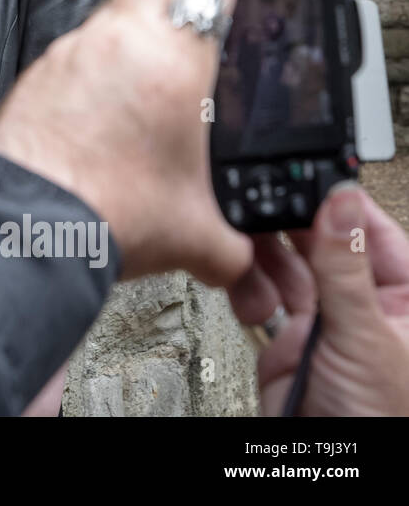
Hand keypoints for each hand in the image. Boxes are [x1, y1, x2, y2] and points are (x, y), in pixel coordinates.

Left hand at [0, 0, 265, 287]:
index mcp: (171, 60)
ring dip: (146, 6)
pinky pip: (81, 43)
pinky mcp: (41, 72)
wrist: (27, 229)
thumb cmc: (101, 215)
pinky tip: (116, 90)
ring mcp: (72, 51)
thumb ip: (232, 237)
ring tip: (167, 41)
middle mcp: (117, 40)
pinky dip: (106, 51)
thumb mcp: (196, 231)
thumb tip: (239, 253)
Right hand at [229, 187, 408, 415]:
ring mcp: (327, 318)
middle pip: (325, 241)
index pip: (373, 231)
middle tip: (262, 197)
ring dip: (266, 253)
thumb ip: (346, 265)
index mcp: (407, 295)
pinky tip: (243, 276)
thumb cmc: (385, 417)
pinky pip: (264, 292)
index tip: (307, 172)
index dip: (341, 203)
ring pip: (290, 263)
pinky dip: (249, 283)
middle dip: (293, 224)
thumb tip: (341, 198)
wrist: (333, 465)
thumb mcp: (368, 334)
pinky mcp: (289, 335)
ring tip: (245, 239)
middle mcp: (367, 302)